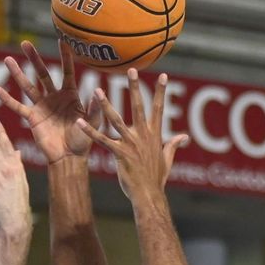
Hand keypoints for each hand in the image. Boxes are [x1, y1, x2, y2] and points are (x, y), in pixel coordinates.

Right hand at [0, 40, 97, 163]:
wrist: (69, 157)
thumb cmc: (83, 140)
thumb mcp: (92, 122)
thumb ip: (95, 107)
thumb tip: (99, 90)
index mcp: (70, 95)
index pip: (66, 72)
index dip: (64, 57)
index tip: (62, 40)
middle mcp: (54, 97)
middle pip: (42, 73)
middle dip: (34, 58)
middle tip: (25, 43)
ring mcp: (42, 106)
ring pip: (28, 86)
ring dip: (17, 73)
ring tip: (8, 59)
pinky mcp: (32, 118)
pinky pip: (18, 107)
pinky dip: (8, 100)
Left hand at [77, 69, 188, 201]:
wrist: (149, 195)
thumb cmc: (156, 179)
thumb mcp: (167, 159)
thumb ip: (173, 145)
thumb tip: (184, 137)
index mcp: (154, 135)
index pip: (159, 108)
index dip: (161, 91)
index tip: (163, 75)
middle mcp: (142, 135)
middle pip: (138, 106)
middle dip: (135, 87)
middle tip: (131, 69)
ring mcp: (130, 144)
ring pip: (116, 119)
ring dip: (105, 104)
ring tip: (97, 90)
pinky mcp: (119, 154)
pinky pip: (102, 140)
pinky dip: (90, 131)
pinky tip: (79, 122)